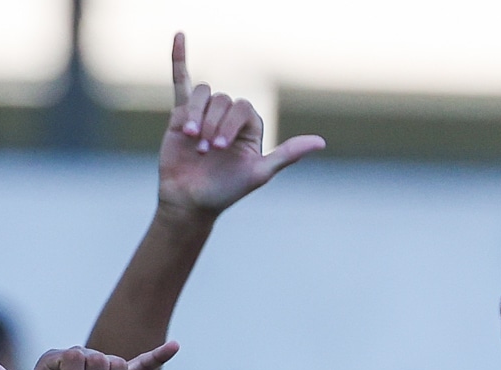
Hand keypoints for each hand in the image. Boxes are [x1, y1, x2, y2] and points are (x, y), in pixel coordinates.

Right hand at [158, 32, 322, 219]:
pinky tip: (179, 36)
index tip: (221, 148)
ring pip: (204, 94)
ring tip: (193, 138)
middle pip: (222, 100)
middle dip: (214, 125)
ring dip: (199, 115)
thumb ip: (286, 155)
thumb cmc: (225, 191)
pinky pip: (181, 82)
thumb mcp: (259, 174)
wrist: (190, 202)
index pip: (243, 107)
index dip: (230, 124)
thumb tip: (321, 142)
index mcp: (248, 124)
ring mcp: (204, 113)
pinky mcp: (181, 114)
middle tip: (207, 151)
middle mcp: (228, 115)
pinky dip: (179, 58)